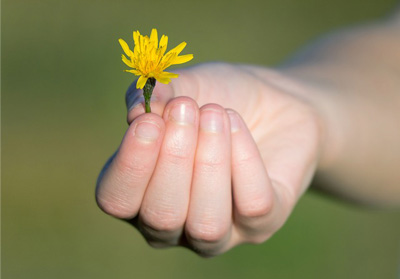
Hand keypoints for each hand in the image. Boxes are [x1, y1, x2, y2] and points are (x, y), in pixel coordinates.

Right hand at [96, 63, 321, 255]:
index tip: (148, 120)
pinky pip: (252, 205)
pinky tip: (237, 124)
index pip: (117, 200)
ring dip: (209, 162)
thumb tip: (136, 111)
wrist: (272, 102)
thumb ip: (156, 95)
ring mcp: (218, 233)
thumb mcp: (185, 86)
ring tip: (215, 113)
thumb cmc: (218, 98)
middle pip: (161, 216)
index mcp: (141, 194)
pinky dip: (244, 158)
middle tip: (186, 108)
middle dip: (174, 158)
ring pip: (206, 224)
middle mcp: (175, 224)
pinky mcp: (261, 226)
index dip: (130, 164)